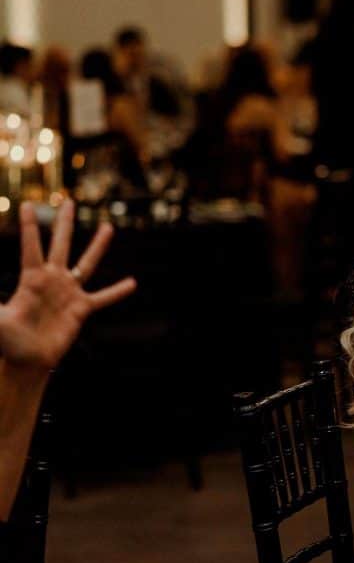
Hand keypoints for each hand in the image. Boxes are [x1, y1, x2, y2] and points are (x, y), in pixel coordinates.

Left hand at [0, 201, 135, 370]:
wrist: (28, 360)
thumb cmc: (8, 341)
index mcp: (32, 279)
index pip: (31, 246)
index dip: (30, 226)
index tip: (26, 204)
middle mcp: (53, 280)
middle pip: (61, 245)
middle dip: (64, 224)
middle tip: (68, 202)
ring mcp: (69, 293)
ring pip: (87, 263)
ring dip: (98, 246)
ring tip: (108, 228)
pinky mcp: (82, 309)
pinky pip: (103, 297)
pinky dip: (117, 291)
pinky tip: (132, 283)